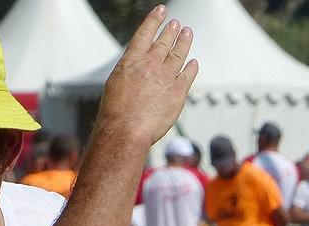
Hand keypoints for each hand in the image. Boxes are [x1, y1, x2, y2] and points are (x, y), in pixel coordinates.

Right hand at [95, 5, 197, 145]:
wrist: (126, 130)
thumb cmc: (116, 113)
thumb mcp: (115, 85)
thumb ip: (130, 72)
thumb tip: (138, 66)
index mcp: (131, 61)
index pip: (145, 34)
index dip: (154, 20)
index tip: (161, 10)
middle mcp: (150, 65)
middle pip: (164, 42)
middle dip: (171, 30)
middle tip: (176, 24)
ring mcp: (166, 77)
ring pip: (179, 54)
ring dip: (184, 41)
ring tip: (187, 33)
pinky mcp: (178, 91)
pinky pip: (188, 74)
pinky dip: (191, 66)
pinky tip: (193, 62)